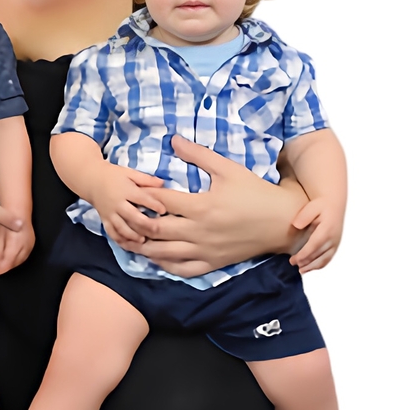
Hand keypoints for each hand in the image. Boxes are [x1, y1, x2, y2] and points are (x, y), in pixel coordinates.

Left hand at [0, 218, 34, 275]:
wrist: (19, 210)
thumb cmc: (4, 220)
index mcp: (16, 242)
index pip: (9, 261)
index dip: (1, 269)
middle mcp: (25, 246)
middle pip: (15, 263)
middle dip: (5, 267)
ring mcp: (31, 246)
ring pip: (20, 262)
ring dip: (10, 265)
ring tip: (0, 264)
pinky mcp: (32, 246)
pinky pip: (24, 257)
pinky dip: (16, 261)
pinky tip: (9, 260)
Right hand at [84, 163, 167, 244]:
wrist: (90, 180)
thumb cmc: (113, 175)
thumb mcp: (129, 173)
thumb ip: (146, 179)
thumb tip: (163, 183)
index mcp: (125, 190)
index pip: (141, 198)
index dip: (153, 205)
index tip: (163, 210)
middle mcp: (117, 203)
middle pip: (132, 216)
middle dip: (145, 224)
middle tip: (157, 230)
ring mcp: (110, 213)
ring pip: (121, 227)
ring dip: (132, 235)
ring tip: (142, 241)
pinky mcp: (104, 220)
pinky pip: (111, 232)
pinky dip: (119, 240)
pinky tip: (128, 245)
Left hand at [127, 135, 307, 277]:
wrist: (283, 223)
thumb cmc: (256, 193)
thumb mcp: (229, 169)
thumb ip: (199, 155)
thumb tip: (173, 139)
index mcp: (201, 206)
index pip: (160, 201)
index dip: (142, 195)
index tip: (132, 190)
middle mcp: (199, 231)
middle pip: (155, 229)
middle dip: (135, 223)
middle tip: (125, 215)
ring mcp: (205, 250)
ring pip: (163, 253)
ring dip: (143, 246)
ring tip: (130, 237)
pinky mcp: (213, 263)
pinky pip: (182, 269)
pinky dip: (164, 264)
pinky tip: (155, 256)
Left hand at [289, 198, 342, 272]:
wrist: (334, 204)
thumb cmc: (321, 205)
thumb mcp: (312, 207)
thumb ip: (304, 216)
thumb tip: (296, 226)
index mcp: (327, 229)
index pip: (315, 245)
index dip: (305, 254)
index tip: (295, 260)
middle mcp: (334, 238)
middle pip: (320, 255)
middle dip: (306, 262)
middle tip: (292, 264)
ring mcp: (336, 243)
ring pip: (325, 259)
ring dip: (313, 266)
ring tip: (300, 270)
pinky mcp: (335, 245)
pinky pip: (328, 258)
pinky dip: (319, 265)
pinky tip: (309, 268)